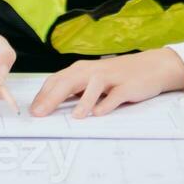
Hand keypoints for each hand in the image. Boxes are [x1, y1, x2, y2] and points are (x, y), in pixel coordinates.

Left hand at [30, 48, 183, 118]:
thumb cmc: (117, 76)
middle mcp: (93, 71)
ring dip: (83, 101)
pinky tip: (99, 114)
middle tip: (40, 113)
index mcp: (82, 70)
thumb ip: (74, 90)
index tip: (32, 111)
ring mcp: (111, 78)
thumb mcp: (92, 81)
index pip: (58, 80)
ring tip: (74, 117)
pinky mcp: (127, 86)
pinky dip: (107, 104)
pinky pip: (116, 95)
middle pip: (70, 81)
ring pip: (93, 86)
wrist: (151, 66)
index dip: (43, 95)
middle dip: (53, 98)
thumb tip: (49, 105)